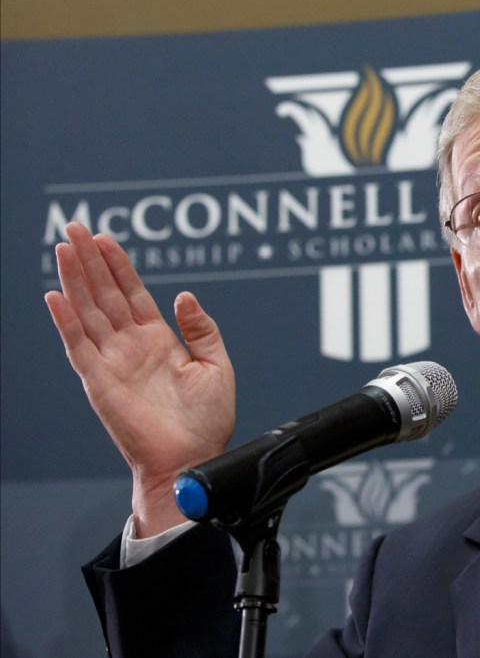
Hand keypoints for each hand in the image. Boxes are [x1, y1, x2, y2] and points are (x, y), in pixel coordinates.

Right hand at [44, 222, 235, 536]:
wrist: (193, 459)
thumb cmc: (206, 422)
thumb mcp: (216, 366)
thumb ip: (202, 329)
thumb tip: (185, 295)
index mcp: (159, 340)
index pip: (134, 293)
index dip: (119, 265)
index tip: (106, 237)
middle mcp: (131, 347)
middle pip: (104, 294)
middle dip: (90, 260)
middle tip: (74, 227)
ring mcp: (113, 362)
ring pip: (88, 312)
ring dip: (75, 280)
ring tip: (64, 248)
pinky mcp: (99, 383)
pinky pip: (79, 347)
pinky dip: (66, 322)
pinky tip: (55, 296)